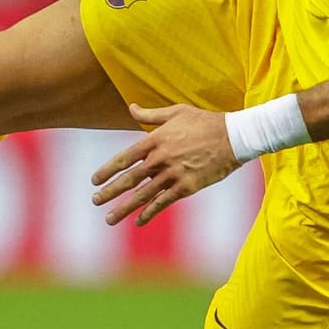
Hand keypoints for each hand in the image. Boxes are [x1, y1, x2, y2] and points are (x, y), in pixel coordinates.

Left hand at [91, 103, 238, 225]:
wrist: (234, 137)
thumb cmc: (205, 122)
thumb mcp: (177, 112)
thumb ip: (151, 114)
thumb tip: (131, 107)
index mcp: (155, 140)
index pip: (123, 158)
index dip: (107, 170)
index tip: (94, 181)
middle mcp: (161, 159)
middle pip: (129, 179)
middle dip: (110, 192)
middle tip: (95, 201)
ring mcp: (173, 174)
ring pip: (143, 195)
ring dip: (124, 208)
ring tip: (109, 219)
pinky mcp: (187, 187)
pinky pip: (164, 202)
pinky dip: (150, 213)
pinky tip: (139, 221)